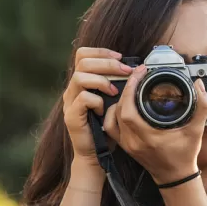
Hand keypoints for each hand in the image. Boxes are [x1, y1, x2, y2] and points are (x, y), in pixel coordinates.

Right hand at [62, 47, 132, 167]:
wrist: (95, 154)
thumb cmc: (106, 127)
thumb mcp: (114, 101)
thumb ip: (117, 85)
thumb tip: (136, 69)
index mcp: (82, 82)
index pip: (83, 55)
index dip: (101, 51)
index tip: (121, 57)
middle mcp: (73, 89)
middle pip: (83, 62)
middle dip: (107, 63)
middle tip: (126, 70)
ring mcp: (70, 102)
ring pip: (80, 77)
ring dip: (101, 80)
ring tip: (114, 90)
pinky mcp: (71, 116)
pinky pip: (83, 99)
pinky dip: (96, 100)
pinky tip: (104, 109)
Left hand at [103, 65, 206, 185]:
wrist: (175, 177)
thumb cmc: (185, 155)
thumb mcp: (197, 130)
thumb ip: (202, 107)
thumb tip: (199, 85)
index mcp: (148, 137)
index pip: (129, 110)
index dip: (131, 88)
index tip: (140, 73)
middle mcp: (133, 141)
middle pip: (118, 110)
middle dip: (127, 90)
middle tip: (138, 76)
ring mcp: (127, 145)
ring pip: (112, 118)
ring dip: (119, 101)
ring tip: (131, 89)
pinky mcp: (125, 146)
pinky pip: (111, 127)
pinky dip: (114, 113)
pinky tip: (123, 105)